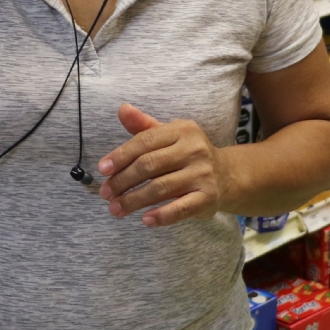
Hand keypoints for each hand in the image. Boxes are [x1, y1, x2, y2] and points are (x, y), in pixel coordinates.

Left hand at [98, 105, 229, 226]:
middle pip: (149, 165)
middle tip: (105, 193)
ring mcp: (202, 174)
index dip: (121, 155)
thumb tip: (122, 109)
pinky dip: (161, 215)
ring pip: (160, 188)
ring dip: (134, 200)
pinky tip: (145, 220)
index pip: (145, 141)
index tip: (103, 170)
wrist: (227, 175)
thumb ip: (144, 126)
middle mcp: (194, 149)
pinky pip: (180, 208)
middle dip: (123, 180)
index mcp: (182, 130)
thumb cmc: (187, 154)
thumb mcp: (168, 135)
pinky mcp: (208, 197)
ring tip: (115, 208)